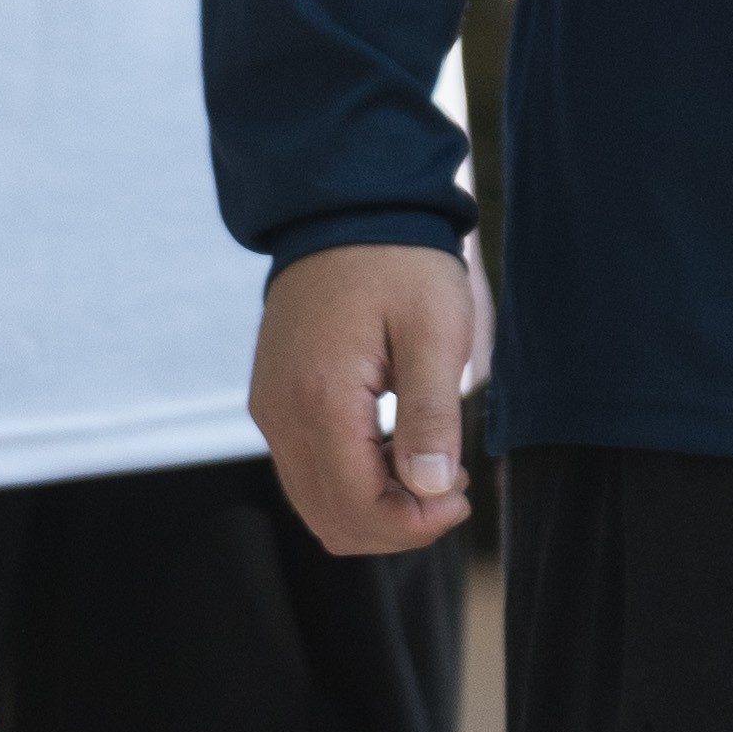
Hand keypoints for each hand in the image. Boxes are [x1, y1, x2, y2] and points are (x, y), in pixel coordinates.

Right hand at [249, 239, 484, 554]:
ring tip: (427, 464)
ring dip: (375, 506)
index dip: (414, 524)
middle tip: (450, 485)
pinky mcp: (273, 400)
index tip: (462, 493)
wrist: (344, 207)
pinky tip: (395, 446)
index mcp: (320, 399)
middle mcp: (280, 413)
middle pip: (332, 520)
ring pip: (315, 503)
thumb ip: (431, 415)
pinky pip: (306, 471)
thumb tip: (430, 490)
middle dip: (397, 523)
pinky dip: (352, 481)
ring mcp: (270, 408)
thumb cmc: (399, 263)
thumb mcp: (435, 333)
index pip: (356, 509)